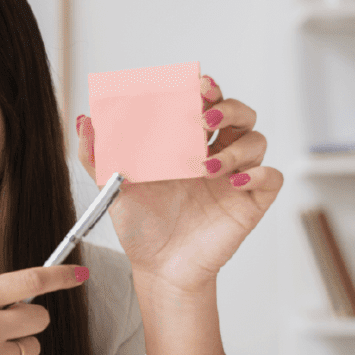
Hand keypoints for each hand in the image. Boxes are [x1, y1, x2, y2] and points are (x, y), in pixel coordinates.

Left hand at [76, 75, 282, 294]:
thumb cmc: (140, 226)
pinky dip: (258, 174)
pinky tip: (233, 182)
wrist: (157, 268)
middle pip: (239, 114)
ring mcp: (235, 179)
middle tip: (204, 118)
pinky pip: (271, 178)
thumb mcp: (112, 187)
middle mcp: (215, 156)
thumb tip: (84, 120)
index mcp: (186, 145)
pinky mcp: (250, 203)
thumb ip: (96, 155)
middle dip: (227, 108)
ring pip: (257, 141)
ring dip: (237, 146)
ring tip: (206, 167)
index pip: (206, 105)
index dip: (207, 90)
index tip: (196, 86)